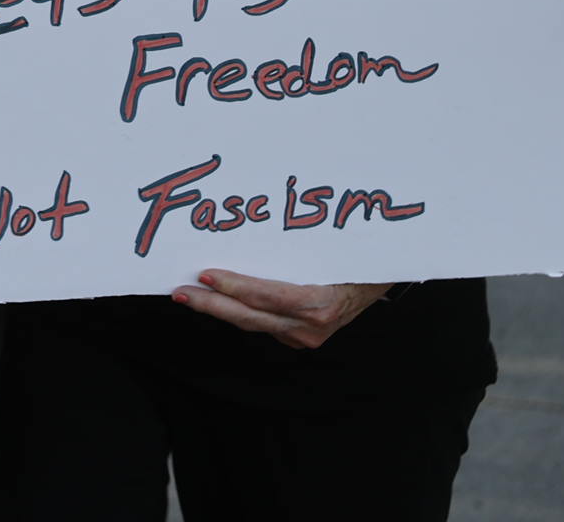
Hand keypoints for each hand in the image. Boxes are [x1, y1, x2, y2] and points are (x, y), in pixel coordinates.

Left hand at [174, 270, 389, 347]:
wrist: (383, 279)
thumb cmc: (358, 258)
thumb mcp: (332, 249)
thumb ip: (293, 249)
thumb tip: (248, 225)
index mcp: (320, 304)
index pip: (267, 297)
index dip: (235, 288)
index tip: (206, 275)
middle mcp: (311, 327)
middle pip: (251, 316)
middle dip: (211, 304)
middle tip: (180, 290)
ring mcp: (305, 336)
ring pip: (252, 323)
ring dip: (220, 308)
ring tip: (189, 294)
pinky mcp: (301, 338)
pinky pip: (263, 324)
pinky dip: (239, 311)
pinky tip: (218, 299)